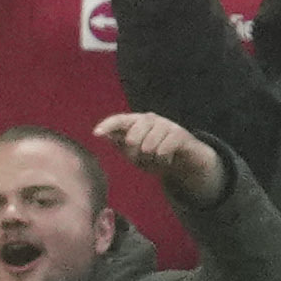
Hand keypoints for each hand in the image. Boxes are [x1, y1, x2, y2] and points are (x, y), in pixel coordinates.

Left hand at [95, 109, 224, 204]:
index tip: (96, 134)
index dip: (107, 125)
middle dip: (135, 156)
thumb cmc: (154, 154)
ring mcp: (165, 124)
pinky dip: (163, 161)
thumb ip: (121, 144)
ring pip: (148, 147)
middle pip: (132, 139)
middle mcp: (149, 119)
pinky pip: (163, 151)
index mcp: (135, 121)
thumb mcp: (135, 153)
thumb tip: (107, 135)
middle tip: (144, 160)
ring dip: (151, 160)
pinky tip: (168, 159)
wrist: (185, 160)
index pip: (118, 120)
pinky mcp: (180, 133)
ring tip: (157, 160)